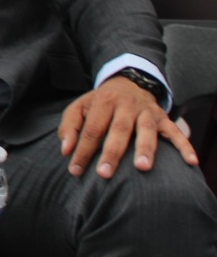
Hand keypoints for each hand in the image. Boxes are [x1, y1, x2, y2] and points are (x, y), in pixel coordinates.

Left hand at [59, 76, 197, 177]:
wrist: (129, 82)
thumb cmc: (101, 102)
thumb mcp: (80, 107)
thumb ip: (70, 126)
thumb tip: (65, 150)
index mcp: (103, 102)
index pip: (92, 129)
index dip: (83, 150)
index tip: (75, 171)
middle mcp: (126, 106)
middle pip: (118, 130)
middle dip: (111, 153)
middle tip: (104, 174)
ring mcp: (147, 112)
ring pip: (146, 130)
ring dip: (145, 149)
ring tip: (142, 168)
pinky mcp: (164, 119)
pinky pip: (176, 132)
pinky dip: (184, 146)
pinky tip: (190, 162)